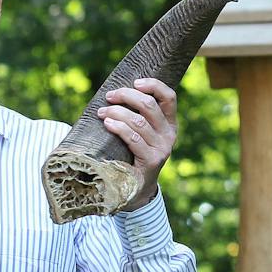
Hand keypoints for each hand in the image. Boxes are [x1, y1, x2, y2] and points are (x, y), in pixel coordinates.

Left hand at [99, 77, 177, 211]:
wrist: (136, 190)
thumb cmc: (132, 155)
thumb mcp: (140, 134)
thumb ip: (136, 115)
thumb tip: (115, 93)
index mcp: (169, 124)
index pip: (169, 97)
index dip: (153, 85)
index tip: (135, 82)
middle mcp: (169, 135)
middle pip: (149, 105)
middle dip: (126, 96)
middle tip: (109, 96)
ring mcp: (162, 149)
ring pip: (138, 121)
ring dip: (116, 112)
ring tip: (102, 112)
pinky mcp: (152, 161)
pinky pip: (134, 138)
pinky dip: (118, 128)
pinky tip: (107, 124)